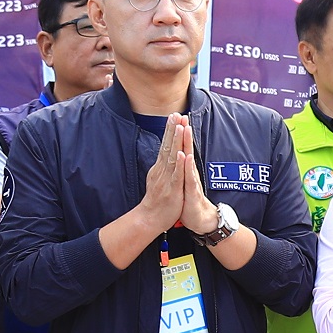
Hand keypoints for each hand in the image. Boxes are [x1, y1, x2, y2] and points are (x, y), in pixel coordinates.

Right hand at [135, 115, 189, 234]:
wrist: (150, 218)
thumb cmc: (157, 200)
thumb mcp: (159, 178)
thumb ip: (162, 166)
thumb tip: (164, 153)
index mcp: (160, 167)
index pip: (165, 145)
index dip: (170, 130)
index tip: (174, 115)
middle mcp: (162, 170)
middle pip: (167, 146)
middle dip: (172, 129)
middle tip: (176, 114)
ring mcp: (167, 179)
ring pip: (172, 157)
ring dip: (176, 141)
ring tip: (179, 127)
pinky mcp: (172, 189)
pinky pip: (176, 175)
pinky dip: (179, 164)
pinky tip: (182, 154)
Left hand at [176, 121, 221, 237]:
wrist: (199, 219)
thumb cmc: (189, 200)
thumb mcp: (182, 182)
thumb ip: (181, 169)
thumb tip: (178, 156)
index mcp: (184, 169)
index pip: (181, 147)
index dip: (178, 133)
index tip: (176, 117)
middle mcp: (189, 172)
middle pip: (186, 148)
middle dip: (184, 132)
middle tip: (183, 115)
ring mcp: (191, 180)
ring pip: (188, 159)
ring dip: (187, 144)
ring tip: (185, 129)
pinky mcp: (192, 191)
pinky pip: (189, 177)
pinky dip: (187, 166)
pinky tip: (186, 156)